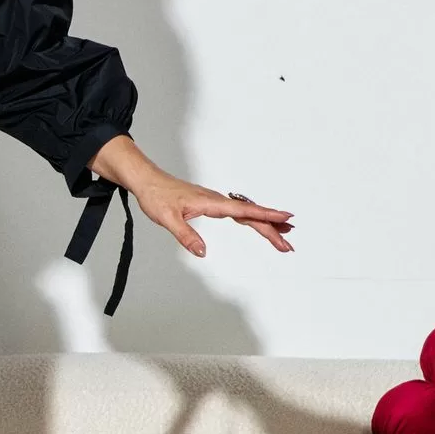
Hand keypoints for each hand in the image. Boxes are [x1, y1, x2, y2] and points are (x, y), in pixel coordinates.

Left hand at [131, 170, 294, 260]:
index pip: (244, 210)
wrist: (146, 181)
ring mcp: (215, 202)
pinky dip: (251, 219)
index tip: (286, 218)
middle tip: (288, 244)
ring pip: (246, 213)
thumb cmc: (156, 196)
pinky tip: (258, 224)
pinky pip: (238, 212)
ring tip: (283, 235)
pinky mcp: (210, 204)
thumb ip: (186, 235)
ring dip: (265, 224)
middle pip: (250, 214)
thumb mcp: (168, 219)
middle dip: (271, 228)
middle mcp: (217, 201)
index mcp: (211, 202)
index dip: (266, 215)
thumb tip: (202, 252)